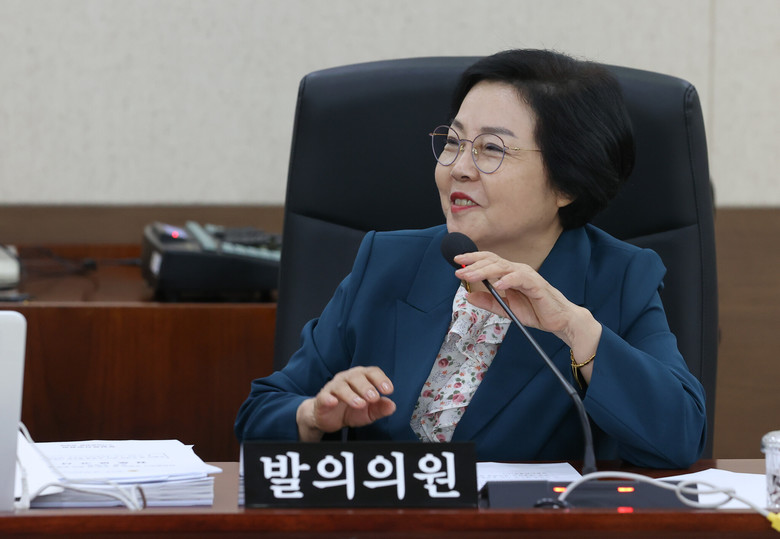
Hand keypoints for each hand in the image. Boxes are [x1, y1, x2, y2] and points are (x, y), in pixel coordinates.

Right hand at [296, 366, 395, 441]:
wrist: (329, 418)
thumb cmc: (351, 410)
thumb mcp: (369, 412)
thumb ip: (380, 408)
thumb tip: (392, 406)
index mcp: (361, 378)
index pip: (372, 372)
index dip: (381, 379)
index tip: (388, 390)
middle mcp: (347, 378)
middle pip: (356, 376)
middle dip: (366, 387)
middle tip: (374, 398)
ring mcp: (333, 387)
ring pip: (341, 386)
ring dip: (351, 394)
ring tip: (360, 404)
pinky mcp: (322, 398)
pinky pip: (324, 396)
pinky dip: (329, 398)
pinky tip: (333, 402)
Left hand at [453, 251, 600, 363]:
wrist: (558, 320)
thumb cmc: (535, 311)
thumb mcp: (505, 308)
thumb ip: (488, 302)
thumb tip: (468, 296)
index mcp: (510, 274)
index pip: (489, 261)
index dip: (473, 259)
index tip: (457, 261)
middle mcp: (517, 271)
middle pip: (493, 261)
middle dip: (473, 264)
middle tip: (458, 269)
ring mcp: (527, 276)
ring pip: (503, 267)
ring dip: (484, 271)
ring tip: (470, 275)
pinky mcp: (536, 285)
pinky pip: (520, 279)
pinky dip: (508, 280)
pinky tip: (497, 284)